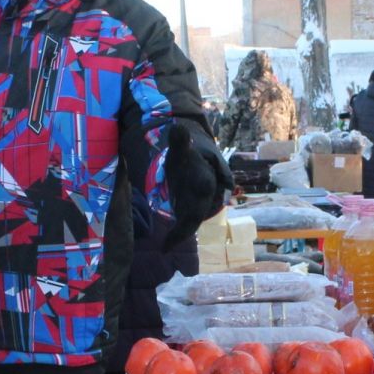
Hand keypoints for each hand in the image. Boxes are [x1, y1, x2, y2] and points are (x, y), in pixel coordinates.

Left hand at [162, 124, 231, 246]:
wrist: (195, 160)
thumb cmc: (188, 154)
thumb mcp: (182, 146)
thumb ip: (180, 140)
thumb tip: (177, 126)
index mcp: (207, 180)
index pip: (203, 193)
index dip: (193, 208)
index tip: (180, 222)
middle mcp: (208, 196)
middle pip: (198, 214)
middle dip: (184, 228)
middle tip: (169, 244)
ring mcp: (201, 205)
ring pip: (192, 221)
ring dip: (180, 234)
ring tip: (165, 246)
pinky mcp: (192, 210)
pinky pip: (186, 224)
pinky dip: (177, 235)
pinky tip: (165, 246)